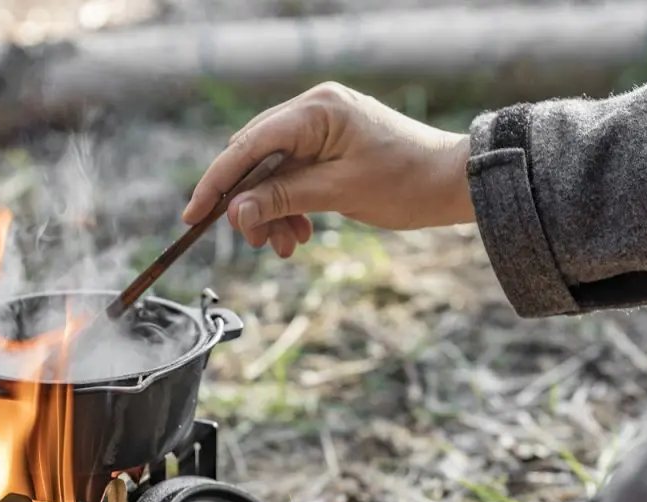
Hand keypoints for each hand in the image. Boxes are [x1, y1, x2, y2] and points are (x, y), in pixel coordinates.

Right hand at [182, 82, 473, 257]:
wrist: (452, 183)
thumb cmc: (405, 182)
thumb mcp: (338, 193)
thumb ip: (282, 198)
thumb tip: (235, 212)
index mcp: (316, 110)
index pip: (248, 144)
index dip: (217, 181)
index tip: (194, 215)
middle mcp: (313, 110)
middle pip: (256, 158)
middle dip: (249, 204)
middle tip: (255, 241)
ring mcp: (322, 127)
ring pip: (273, 173)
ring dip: (271, 211)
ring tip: (285, 246)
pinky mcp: (330, 146)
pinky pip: (294, 176)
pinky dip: (290, 206)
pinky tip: (300, 234)